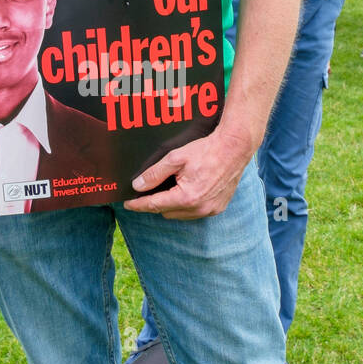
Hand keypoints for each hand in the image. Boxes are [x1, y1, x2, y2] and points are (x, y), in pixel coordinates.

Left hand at [124, 128, 251, 219]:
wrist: (234, 149)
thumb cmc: (206, 151)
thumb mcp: (175, 158)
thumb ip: (155, 174)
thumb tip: (138, 186)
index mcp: (186, 197)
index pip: (154, 205)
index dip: (138, 205)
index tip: (128, 204)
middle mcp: (198, 208)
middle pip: (166, 211)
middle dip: (155, 203)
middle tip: (149, 190)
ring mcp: (209, 210)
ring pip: (179, 214)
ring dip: (171, 205)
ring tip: (169, 189)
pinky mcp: (217, 208)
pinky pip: (194, 213)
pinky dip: (186, 205)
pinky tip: (185, 192)